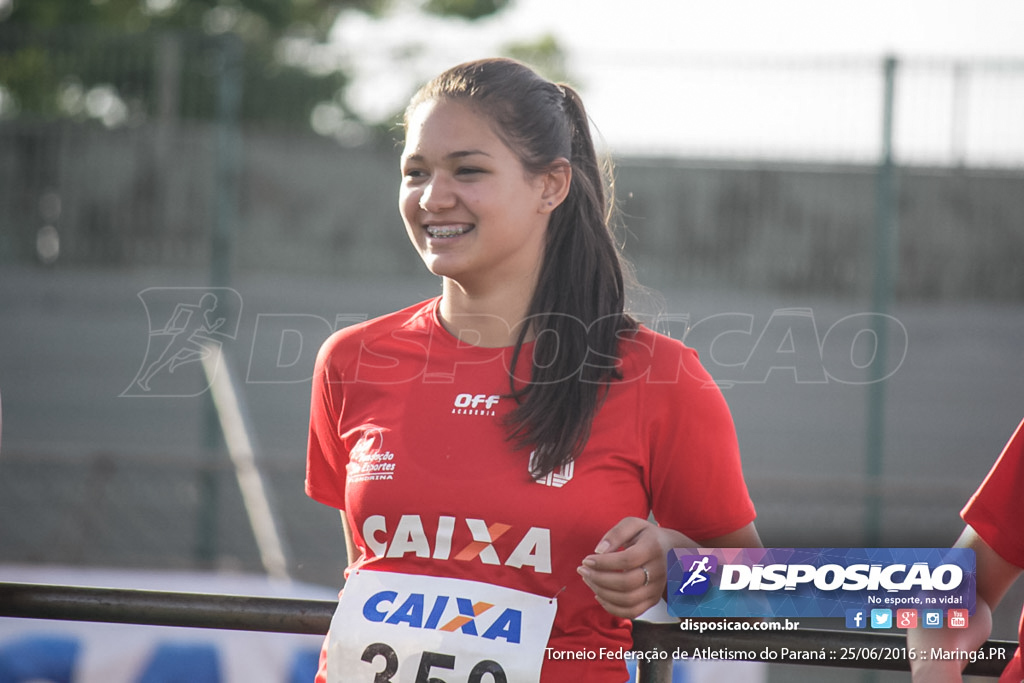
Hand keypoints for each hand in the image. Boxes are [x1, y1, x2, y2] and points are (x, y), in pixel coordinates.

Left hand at [577, 517, 696, 618]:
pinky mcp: (653, 600)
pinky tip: (599, 595)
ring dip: (601, 592)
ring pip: (627, 600)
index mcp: (653, 549)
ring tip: (589, 580)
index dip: (603, 562)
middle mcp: (658, 571)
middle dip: (598, 578)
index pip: (627, 560)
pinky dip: (612, 608)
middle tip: (582, 571)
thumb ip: (616, 534)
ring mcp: (657, 588)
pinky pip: (632, 612)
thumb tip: (599, 551)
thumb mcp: (634, 525)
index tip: (586, 560)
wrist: (673, 552)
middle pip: (626, 583)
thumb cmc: (647, 537)